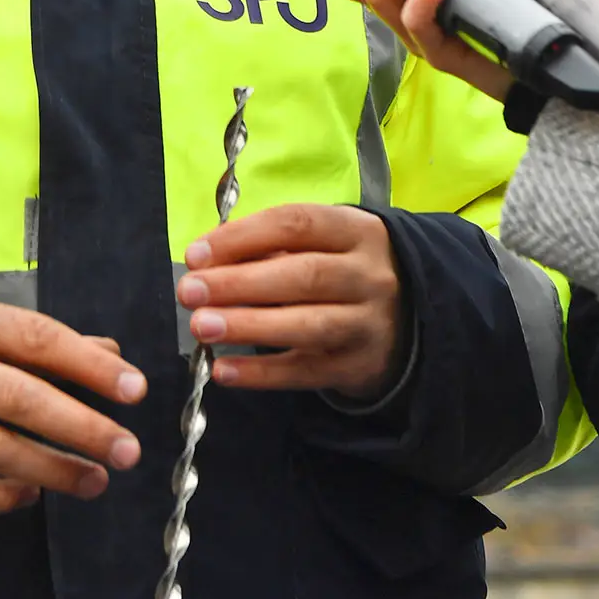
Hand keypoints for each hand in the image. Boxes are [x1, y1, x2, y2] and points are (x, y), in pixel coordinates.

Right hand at [0, 294, 147, 512]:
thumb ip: (40, 340)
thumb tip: (110, 354)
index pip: (38, 340)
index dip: (90, 365)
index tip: (135, 389)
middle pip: (23, 401)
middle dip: (83, 429)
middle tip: (128, 450)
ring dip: (55, 470)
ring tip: (97, 481)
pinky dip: (5, 496)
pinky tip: (34, 494)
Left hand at [176, 204, 406, 399]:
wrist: (409, 318)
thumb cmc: (342, 268)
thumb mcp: (321, 243)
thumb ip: (270, 247)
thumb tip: (206, 261)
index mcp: (355, 231)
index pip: (296, 225)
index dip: (242, 237)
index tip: (196, 254)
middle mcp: (368, 275)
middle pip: (302, 276)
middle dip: (239, 283)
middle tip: (190, 291)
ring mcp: (367, 324)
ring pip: (307, 325)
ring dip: (249, 325)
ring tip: (201, 327)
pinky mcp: (358, 367)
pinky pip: (306, 372)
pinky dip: (262, 373)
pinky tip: (224, 370)